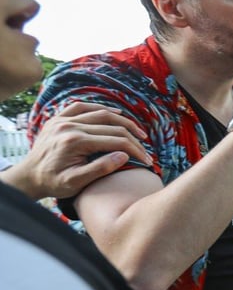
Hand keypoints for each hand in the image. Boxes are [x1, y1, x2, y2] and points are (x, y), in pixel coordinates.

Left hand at [5, 102, 150, 199]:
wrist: (29, 176)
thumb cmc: (53, 182)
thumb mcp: (76, 182)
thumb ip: (100, 169)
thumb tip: (124, 156)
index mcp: (75, 141)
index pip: (116, 140)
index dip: (135, 150)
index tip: (147, 160)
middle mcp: (70, 126)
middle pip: (112, 125)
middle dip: (133, 138)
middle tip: (146, 149)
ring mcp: (63, 119)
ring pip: (101, 113)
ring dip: (123, 121)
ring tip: (138, 132)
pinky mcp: (59, 118)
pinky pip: (83, 107)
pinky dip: (101, 109)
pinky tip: (114, 114)